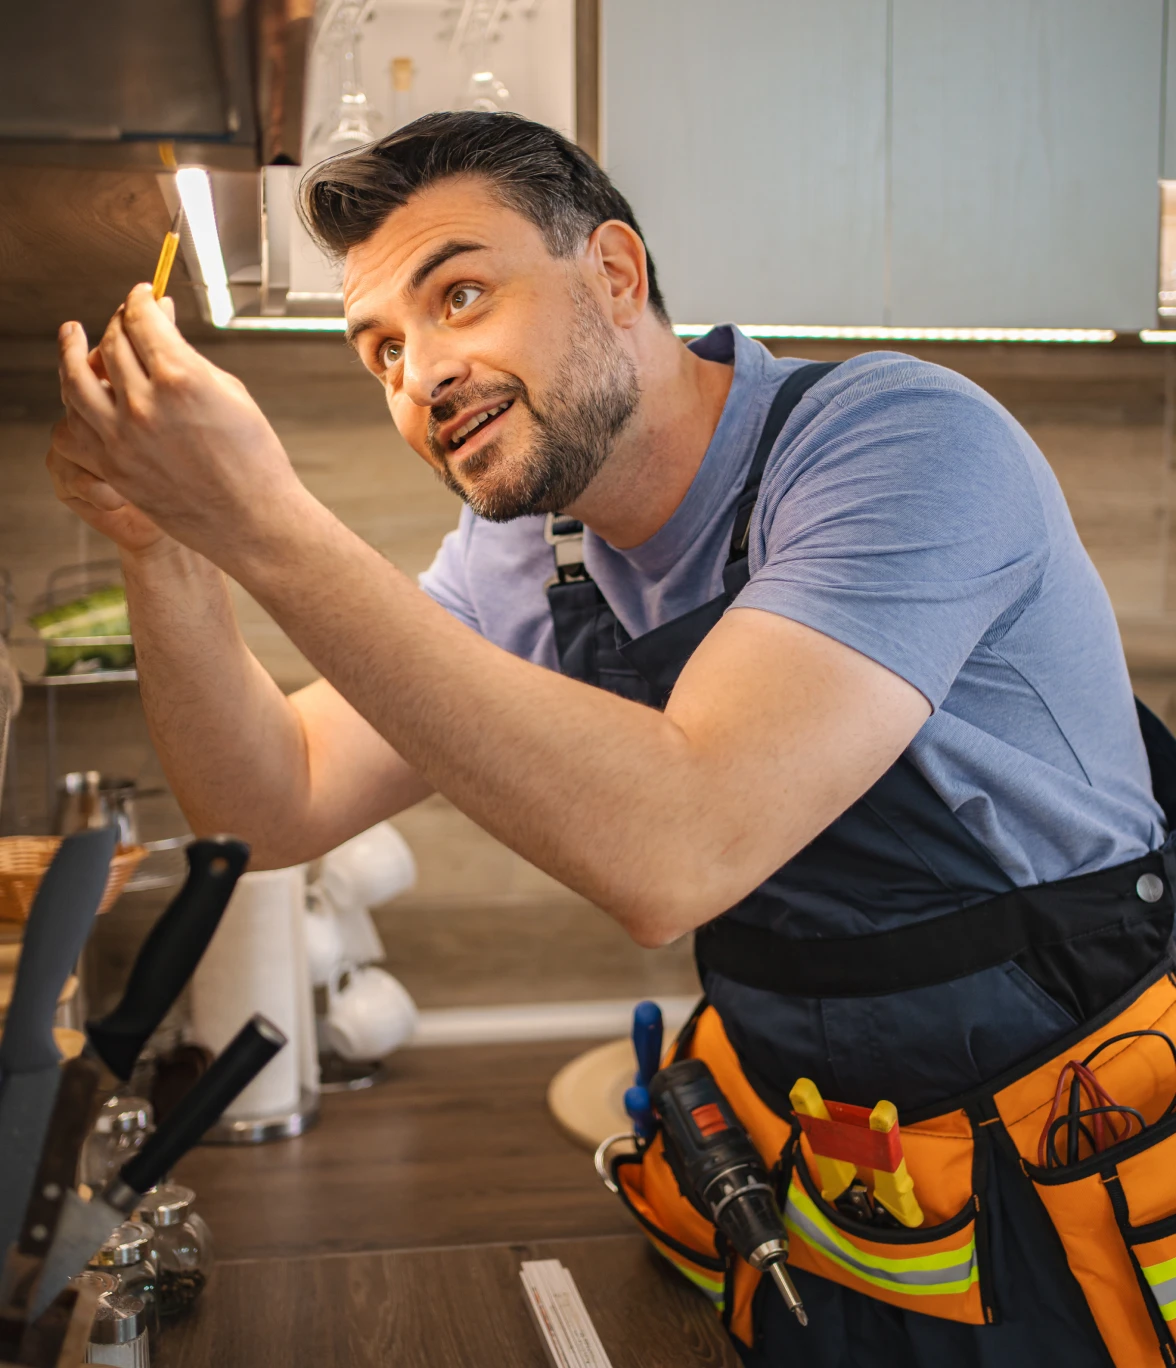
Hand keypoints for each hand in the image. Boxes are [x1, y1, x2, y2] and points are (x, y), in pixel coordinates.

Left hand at [56, 285, 310, 572]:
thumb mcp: (229, 392)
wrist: (253, 520)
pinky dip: (74, 404)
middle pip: (111, 343)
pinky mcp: (113, 467)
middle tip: (124, 318)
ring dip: (72, 352)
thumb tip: (161, 325)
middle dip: (118, 323)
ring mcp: (122, 438)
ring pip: (76, 379)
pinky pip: (75, 426)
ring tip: (72, 337)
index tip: (143, 295)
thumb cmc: (254, 459)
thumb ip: (186, 356)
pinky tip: (78, 393)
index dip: (140, 299)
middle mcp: (144, 405)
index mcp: (180, 378)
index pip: (141, 319)